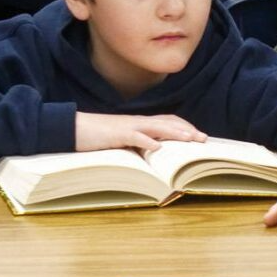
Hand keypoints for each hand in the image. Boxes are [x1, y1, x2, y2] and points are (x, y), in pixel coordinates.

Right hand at [75, 112, 206, 152]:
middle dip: (186, 129)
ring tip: (189, 139)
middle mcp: (136, 122)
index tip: (199, 135)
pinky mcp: (115, 134)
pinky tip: (156, 146)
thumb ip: (137, 146)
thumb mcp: (122, 142)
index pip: (166, 121)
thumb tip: (153, 155)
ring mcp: (126, 127)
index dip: (184, 127)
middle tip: (203, 138)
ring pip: (155, 127)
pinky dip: (146, 141)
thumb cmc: (97, 137)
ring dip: (174, 133)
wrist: (73, 129)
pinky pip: (133, 136)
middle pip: (166, 122)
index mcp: (138, 124)